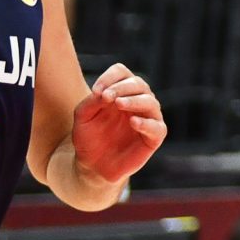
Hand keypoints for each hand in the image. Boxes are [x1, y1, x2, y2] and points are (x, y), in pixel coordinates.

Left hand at [70, 63, 166, 184]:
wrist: (91, 167)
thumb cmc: (88, 138)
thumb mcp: (82, 118)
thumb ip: (92, 102)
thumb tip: (106, 92)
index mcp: (121, 92)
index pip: (122, 73)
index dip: (111, 77)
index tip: (96, 91)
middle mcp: (138, 101)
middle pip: (138, 84)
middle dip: (122, 88)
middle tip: (107, 97)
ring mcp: (148, 119)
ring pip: (150, 102)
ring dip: (135, 100)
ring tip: (119, 104)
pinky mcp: (154, 138)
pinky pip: (157, 127)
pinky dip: (146, 123)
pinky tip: (133, 122)